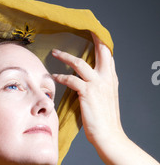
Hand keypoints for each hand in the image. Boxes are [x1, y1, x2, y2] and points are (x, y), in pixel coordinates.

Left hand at [52, 34, 125, 148]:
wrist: (108, 136)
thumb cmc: (104, 123)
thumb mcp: (105, 101)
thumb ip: (98, 89)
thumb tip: (85, 84)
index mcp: (112, 80)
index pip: (108, 56)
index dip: (101, 43)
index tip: (93, 34)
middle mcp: (106, 79)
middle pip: (100, 51)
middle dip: (92, 38)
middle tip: (81, 28)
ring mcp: (97, 84)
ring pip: (79, 63)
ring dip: (65, 56)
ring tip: (54, 52)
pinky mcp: (87, 93)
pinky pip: (71, 79)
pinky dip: (60, 77)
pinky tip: (53, 77)